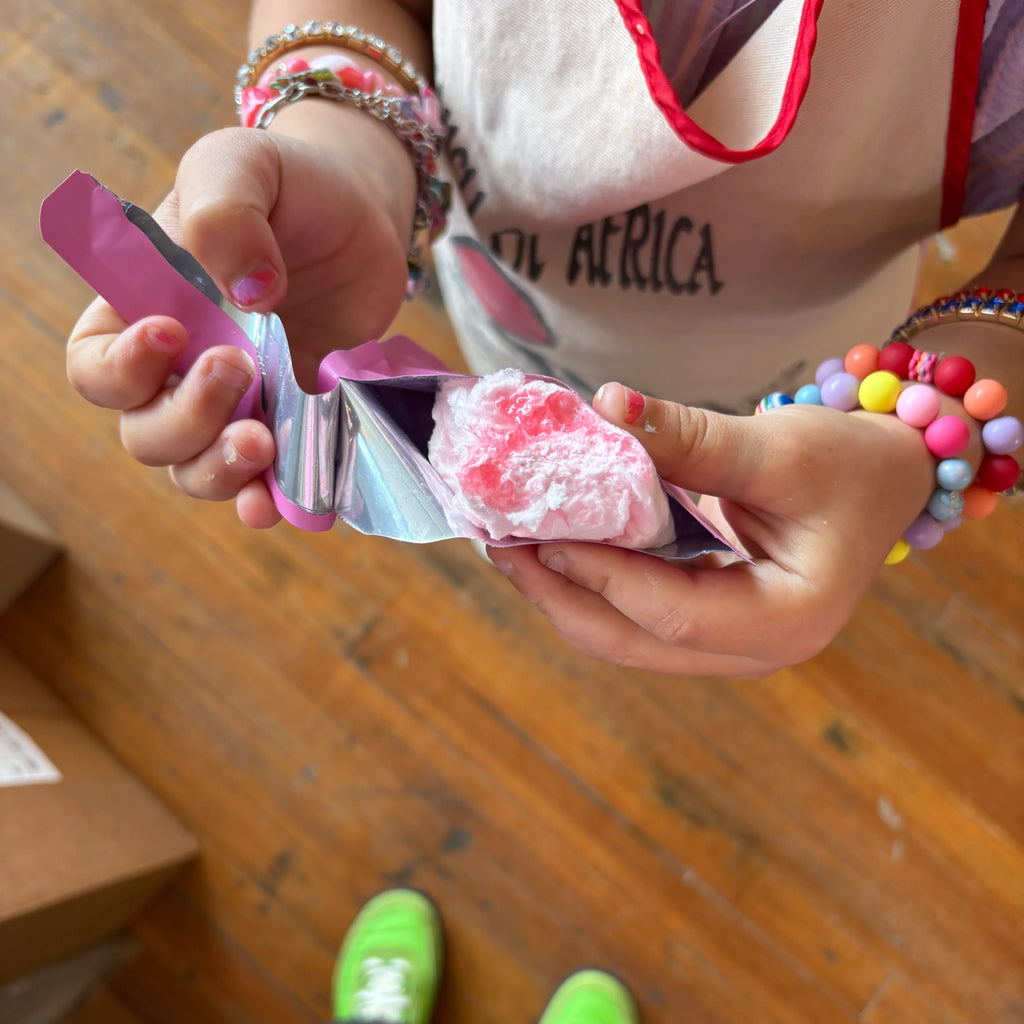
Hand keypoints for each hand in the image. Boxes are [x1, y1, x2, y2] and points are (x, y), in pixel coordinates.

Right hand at [66, 116, 414, 526]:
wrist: (364, 216)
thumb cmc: (290, 185)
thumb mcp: (243, 166)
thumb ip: (226, 212)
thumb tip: (246, 292)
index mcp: (144, 310)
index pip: (96, 366)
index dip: (123, 369)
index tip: (174, 332)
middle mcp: (182, 371)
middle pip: (147, 432)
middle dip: (186, 418)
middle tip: (240, 369)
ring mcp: (241, 405)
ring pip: (198, 469)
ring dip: (221, 470)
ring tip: (262, 444)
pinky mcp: (295, 424)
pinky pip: (271, 479)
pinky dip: (272, 497)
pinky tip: (282, 501)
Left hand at [488, 383, 941, 676]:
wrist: (885, 479)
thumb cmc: (851, 465)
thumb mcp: (778, 448)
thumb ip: (690, 438)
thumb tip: (606, 405)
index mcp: (785, 622)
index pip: (670, 613)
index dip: (598, 574)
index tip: (537, 533)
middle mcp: (753, 650)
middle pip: (633, 641)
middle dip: (560, 597)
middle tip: (498, 548)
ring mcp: (729, 642)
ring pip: (626, 636)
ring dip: (566, 594)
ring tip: (510, 548)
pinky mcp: (710, 620)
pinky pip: (637, 614)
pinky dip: (592, 583)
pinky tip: (554, 549)